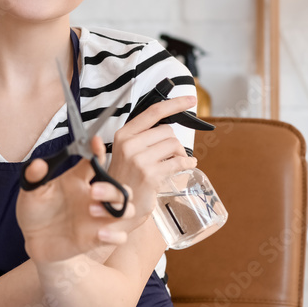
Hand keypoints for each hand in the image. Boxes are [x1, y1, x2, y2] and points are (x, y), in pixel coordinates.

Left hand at [16, 135, 136, 263]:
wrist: (32, 240)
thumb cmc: (34, 212)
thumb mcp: (30, 192)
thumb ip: (33, 177)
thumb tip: (37, 164)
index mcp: (77, 181)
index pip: (95, 162)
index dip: (98, 150)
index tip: (95, 142)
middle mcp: (92, 198)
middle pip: (119, 187)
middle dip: (112, 188)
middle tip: (93, 191)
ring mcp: (97, 218)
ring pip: (126, 209)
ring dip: (118, 209)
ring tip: (93, 211)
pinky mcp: (96, 239)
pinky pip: (120, 237)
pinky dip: (115, 235)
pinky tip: (99, 234)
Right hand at [106, 94, 199, 222]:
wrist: (116, 207)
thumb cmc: (125, 179)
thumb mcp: (126, 153)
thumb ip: (142, 137)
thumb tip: (169, 125)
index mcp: (123, 135)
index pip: (152, 112)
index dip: (174, 104)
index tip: (190, 99)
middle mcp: (128, 145)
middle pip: (167, 130)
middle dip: (174, 142)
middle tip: (171, 154)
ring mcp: (139, 160)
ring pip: (174, 145)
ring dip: (179, 153)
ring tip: (174, 163)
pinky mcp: (150, 174)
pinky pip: (178, 162)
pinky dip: (187, 163)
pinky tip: (188, 165)